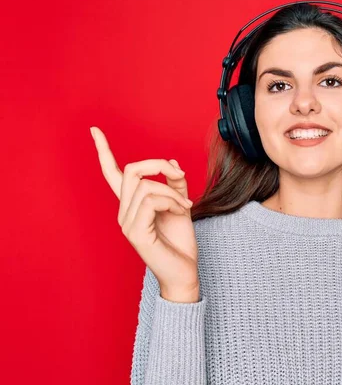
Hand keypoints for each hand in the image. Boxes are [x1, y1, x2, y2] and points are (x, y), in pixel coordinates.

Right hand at [91, 126, 199, 302]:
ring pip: (146, 186)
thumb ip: (175, 183)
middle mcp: (124, 212)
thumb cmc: (180, 241)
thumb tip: (171, 162)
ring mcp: (127, 223)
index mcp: (132, 205)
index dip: (104, 151)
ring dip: (173, 191)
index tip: (95, 130)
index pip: (113, 174)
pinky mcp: (135, 232)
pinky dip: (172, 201)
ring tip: (185, 205)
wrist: (184, 271)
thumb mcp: (181, 205)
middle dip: (158, 166)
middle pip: (132, 170)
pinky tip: (181, 211)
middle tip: (180, 175)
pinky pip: (151, 201)